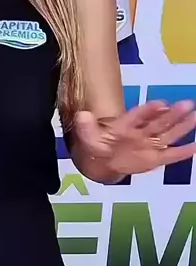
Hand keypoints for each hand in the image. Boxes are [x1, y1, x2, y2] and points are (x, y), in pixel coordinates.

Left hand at [74, 100, 195, 177]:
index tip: (160, 104)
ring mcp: (148, 145)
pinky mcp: (154, 159)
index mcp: (125, 125)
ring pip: (168, 135)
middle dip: (173, 114)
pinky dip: (183, 152)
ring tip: (195, 115)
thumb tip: (82, 115)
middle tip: (187, 103)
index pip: (138, 116)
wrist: (101, 161)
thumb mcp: (87, 136)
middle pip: (159, 122)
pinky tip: (195, 146)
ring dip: (182, 126)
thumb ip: (86, 127)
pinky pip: (170, 155)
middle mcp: (140, 132)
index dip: (149, 110)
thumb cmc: (97, 144)